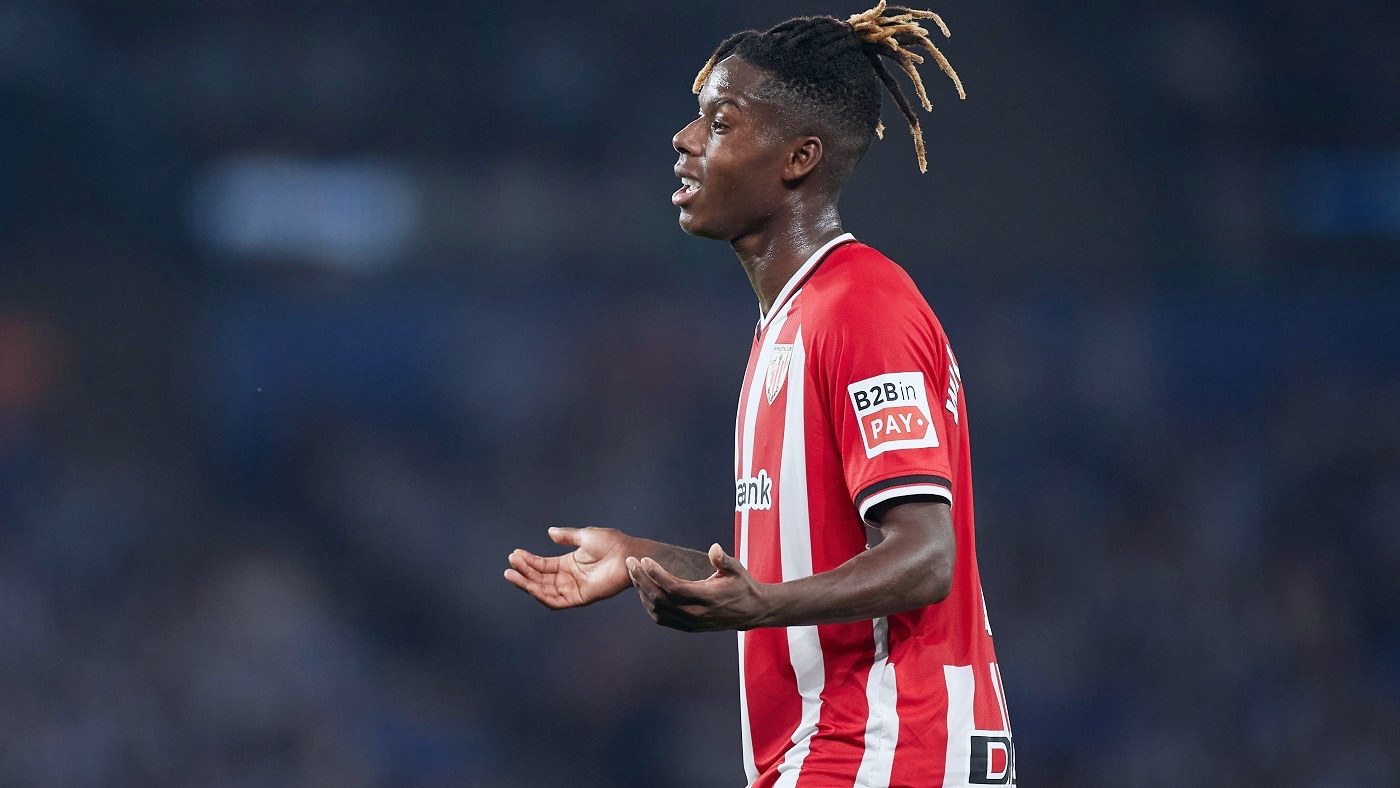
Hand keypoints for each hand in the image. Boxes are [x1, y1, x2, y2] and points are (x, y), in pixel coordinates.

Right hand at [505, 527, 632, 608]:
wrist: (626, 554)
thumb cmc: (611, 544)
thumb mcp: (585, 536)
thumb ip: (567, 536)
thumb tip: (549, 532)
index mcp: (569, 563)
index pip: (543, 565)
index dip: (528, 561)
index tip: (514, 554)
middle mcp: (569, 577)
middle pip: (540, 578)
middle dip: (524, 573)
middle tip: (509, 566)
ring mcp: (574, 588)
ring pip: (545, 590)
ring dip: (528, 584)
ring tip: (513, 575)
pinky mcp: (581, 598)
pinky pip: (557, 601)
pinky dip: (543, 596)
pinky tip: (531, 586)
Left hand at [627, 544, 771, 631]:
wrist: (752, 612)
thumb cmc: (743, 586)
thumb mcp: (737, 569)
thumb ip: (724, 560)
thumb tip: (714, 548)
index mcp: (708, 598)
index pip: (675, 588)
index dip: (657, 575)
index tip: (644, 559)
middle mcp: (697, 614)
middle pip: (660, 600)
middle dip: (642, 580)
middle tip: (630, 562)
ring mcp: (691, 623)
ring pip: (657, 611)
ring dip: (642, 592)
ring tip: (633, 573)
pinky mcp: (687, 627)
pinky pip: (661, 618)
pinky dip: (648, 604)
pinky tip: (643, 588)